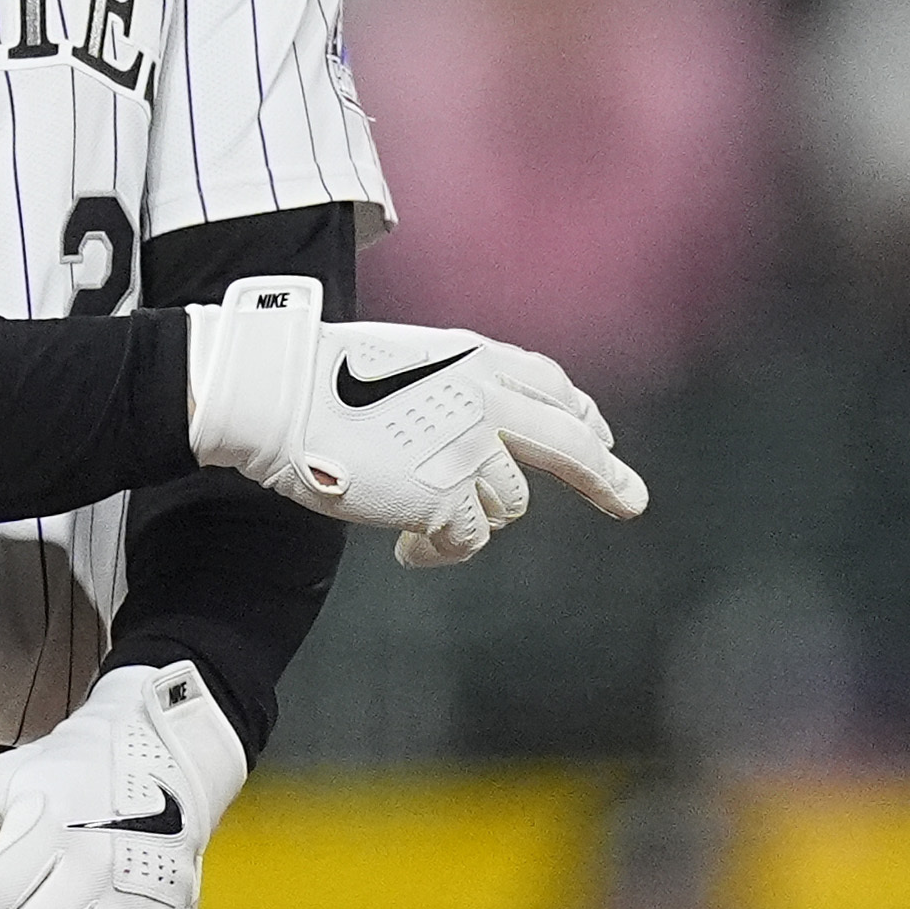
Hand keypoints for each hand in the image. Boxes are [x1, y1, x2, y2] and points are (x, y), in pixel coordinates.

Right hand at [183, 276, 646, 565]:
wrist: (277, 395)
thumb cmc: (316, 379)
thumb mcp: (403, 363)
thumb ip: (448, 391)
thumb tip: (472, 439)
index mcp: (472, 357)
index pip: (548, 385)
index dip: (580, 413)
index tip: (600, 435)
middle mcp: (485, 399)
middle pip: (568, 443)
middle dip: (606, 476)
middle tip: (632, 502)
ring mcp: (470, 448)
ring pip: (505, 505)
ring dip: (469, 518)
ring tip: (414, 524)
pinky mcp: (446, 496)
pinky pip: (465, 542)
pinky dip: (438, 551)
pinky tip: (405, 550)